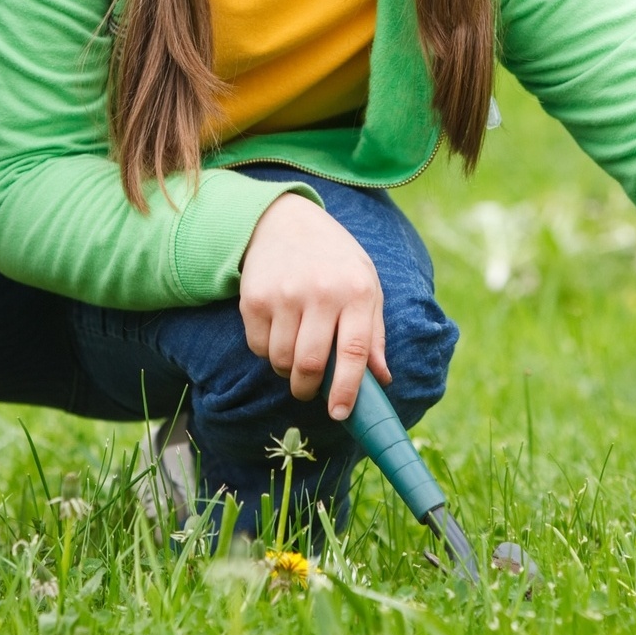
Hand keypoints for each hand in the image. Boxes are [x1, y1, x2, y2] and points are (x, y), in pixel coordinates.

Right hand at [239, 193, 392, 419]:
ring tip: (295, 354)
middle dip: (309, 389)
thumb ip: (374, 333)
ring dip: (287, 371)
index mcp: (357, 291)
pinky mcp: (254, 298)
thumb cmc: (335, 260)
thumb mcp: (366, 285)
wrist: (285, 221)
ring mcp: (284, 294)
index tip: (340, 414)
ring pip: (281, 360)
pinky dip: (267, 352)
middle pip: (311, 363)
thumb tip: (381, 380)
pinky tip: (278, 331)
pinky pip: (258, 347)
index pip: (354, 352)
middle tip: (310, 390)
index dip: (348, 389)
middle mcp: (321, 292)